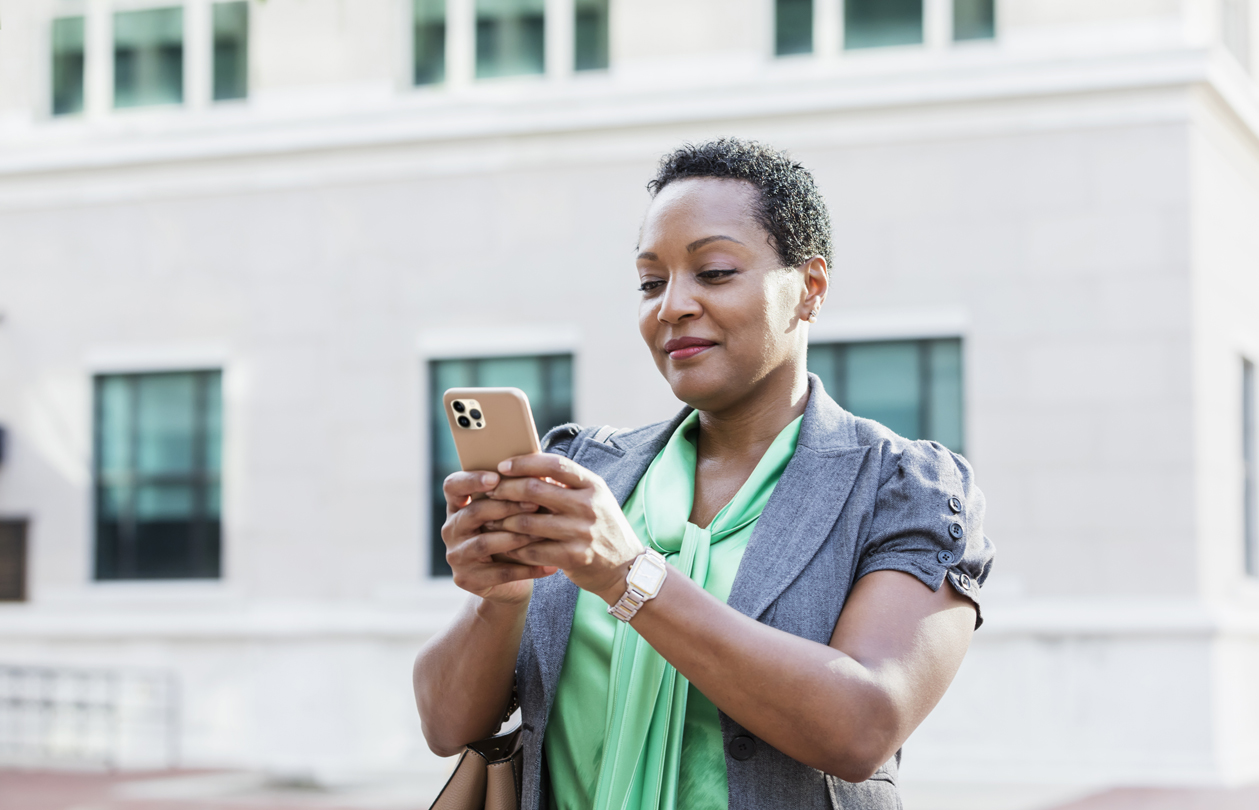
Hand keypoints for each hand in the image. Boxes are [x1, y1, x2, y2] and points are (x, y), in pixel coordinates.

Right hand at [441, 470, 557, 604]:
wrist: (507, 585)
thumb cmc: (512, 537)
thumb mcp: (510, 515)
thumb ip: (516, 495)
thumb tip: (544, 473)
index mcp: (457, 506)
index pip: (452, 486)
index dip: (471, 480)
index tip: (495, 478)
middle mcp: (451, 529)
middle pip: (474, 512)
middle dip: (507, 507)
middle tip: (536, 503)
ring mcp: (456, 555)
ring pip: (485, 542)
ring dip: (517, 537)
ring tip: (543, 534)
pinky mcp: (465, 578)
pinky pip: (498, 572)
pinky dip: (526, 569)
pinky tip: (549, 566)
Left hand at [486, 454, 643, 601]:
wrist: (626, 568)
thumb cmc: (602, 528)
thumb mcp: (594, 499)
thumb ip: (567, 485)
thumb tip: (528, 466)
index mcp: (592, 486)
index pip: (554, 464)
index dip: (524, 463)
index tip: (503, 466)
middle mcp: (589, 506)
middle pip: (535, 490)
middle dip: (507, 490)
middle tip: (492, 493)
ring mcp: (582, 533)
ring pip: (528, 522)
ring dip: (504, 521)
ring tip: (490, 519)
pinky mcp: (574, 558)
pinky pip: (533, 550)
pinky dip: (515, 547)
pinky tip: (505, 544)